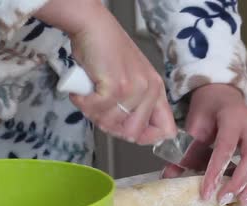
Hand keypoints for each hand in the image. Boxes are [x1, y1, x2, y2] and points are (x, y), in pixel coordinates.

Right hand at [35, 0, 176, 143]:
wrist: (93, 26)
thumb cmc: (107, 52)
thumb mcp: (131, 79)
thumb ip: (134, 105)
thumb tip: (131, 135)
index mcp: (157, 90)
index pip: (166, 131)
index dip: (145, 138)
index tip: (125, 132)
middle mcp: (150, 91)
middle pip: (132, 133)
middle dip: (109, 127)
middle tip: (97, 109)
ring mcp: (135, 89)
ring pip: (111, 124)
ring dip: (92, 113)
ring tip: (88, 95)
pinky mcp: (116, 86)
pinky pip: (96, 110)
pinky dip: (82, 103)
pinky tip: (80, 91)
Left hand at [162, 84, 246, 205]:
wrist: (222, 94)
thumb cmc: (208, 109)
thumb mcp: (194, 125)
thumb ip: (186, 150)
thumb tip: (171, 175)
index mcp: (232, 118)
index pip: (225, 148)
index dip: (216, 171)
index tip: (207, 191)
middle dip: (239, 181)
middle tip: (225, 199)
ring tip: (243, 201)